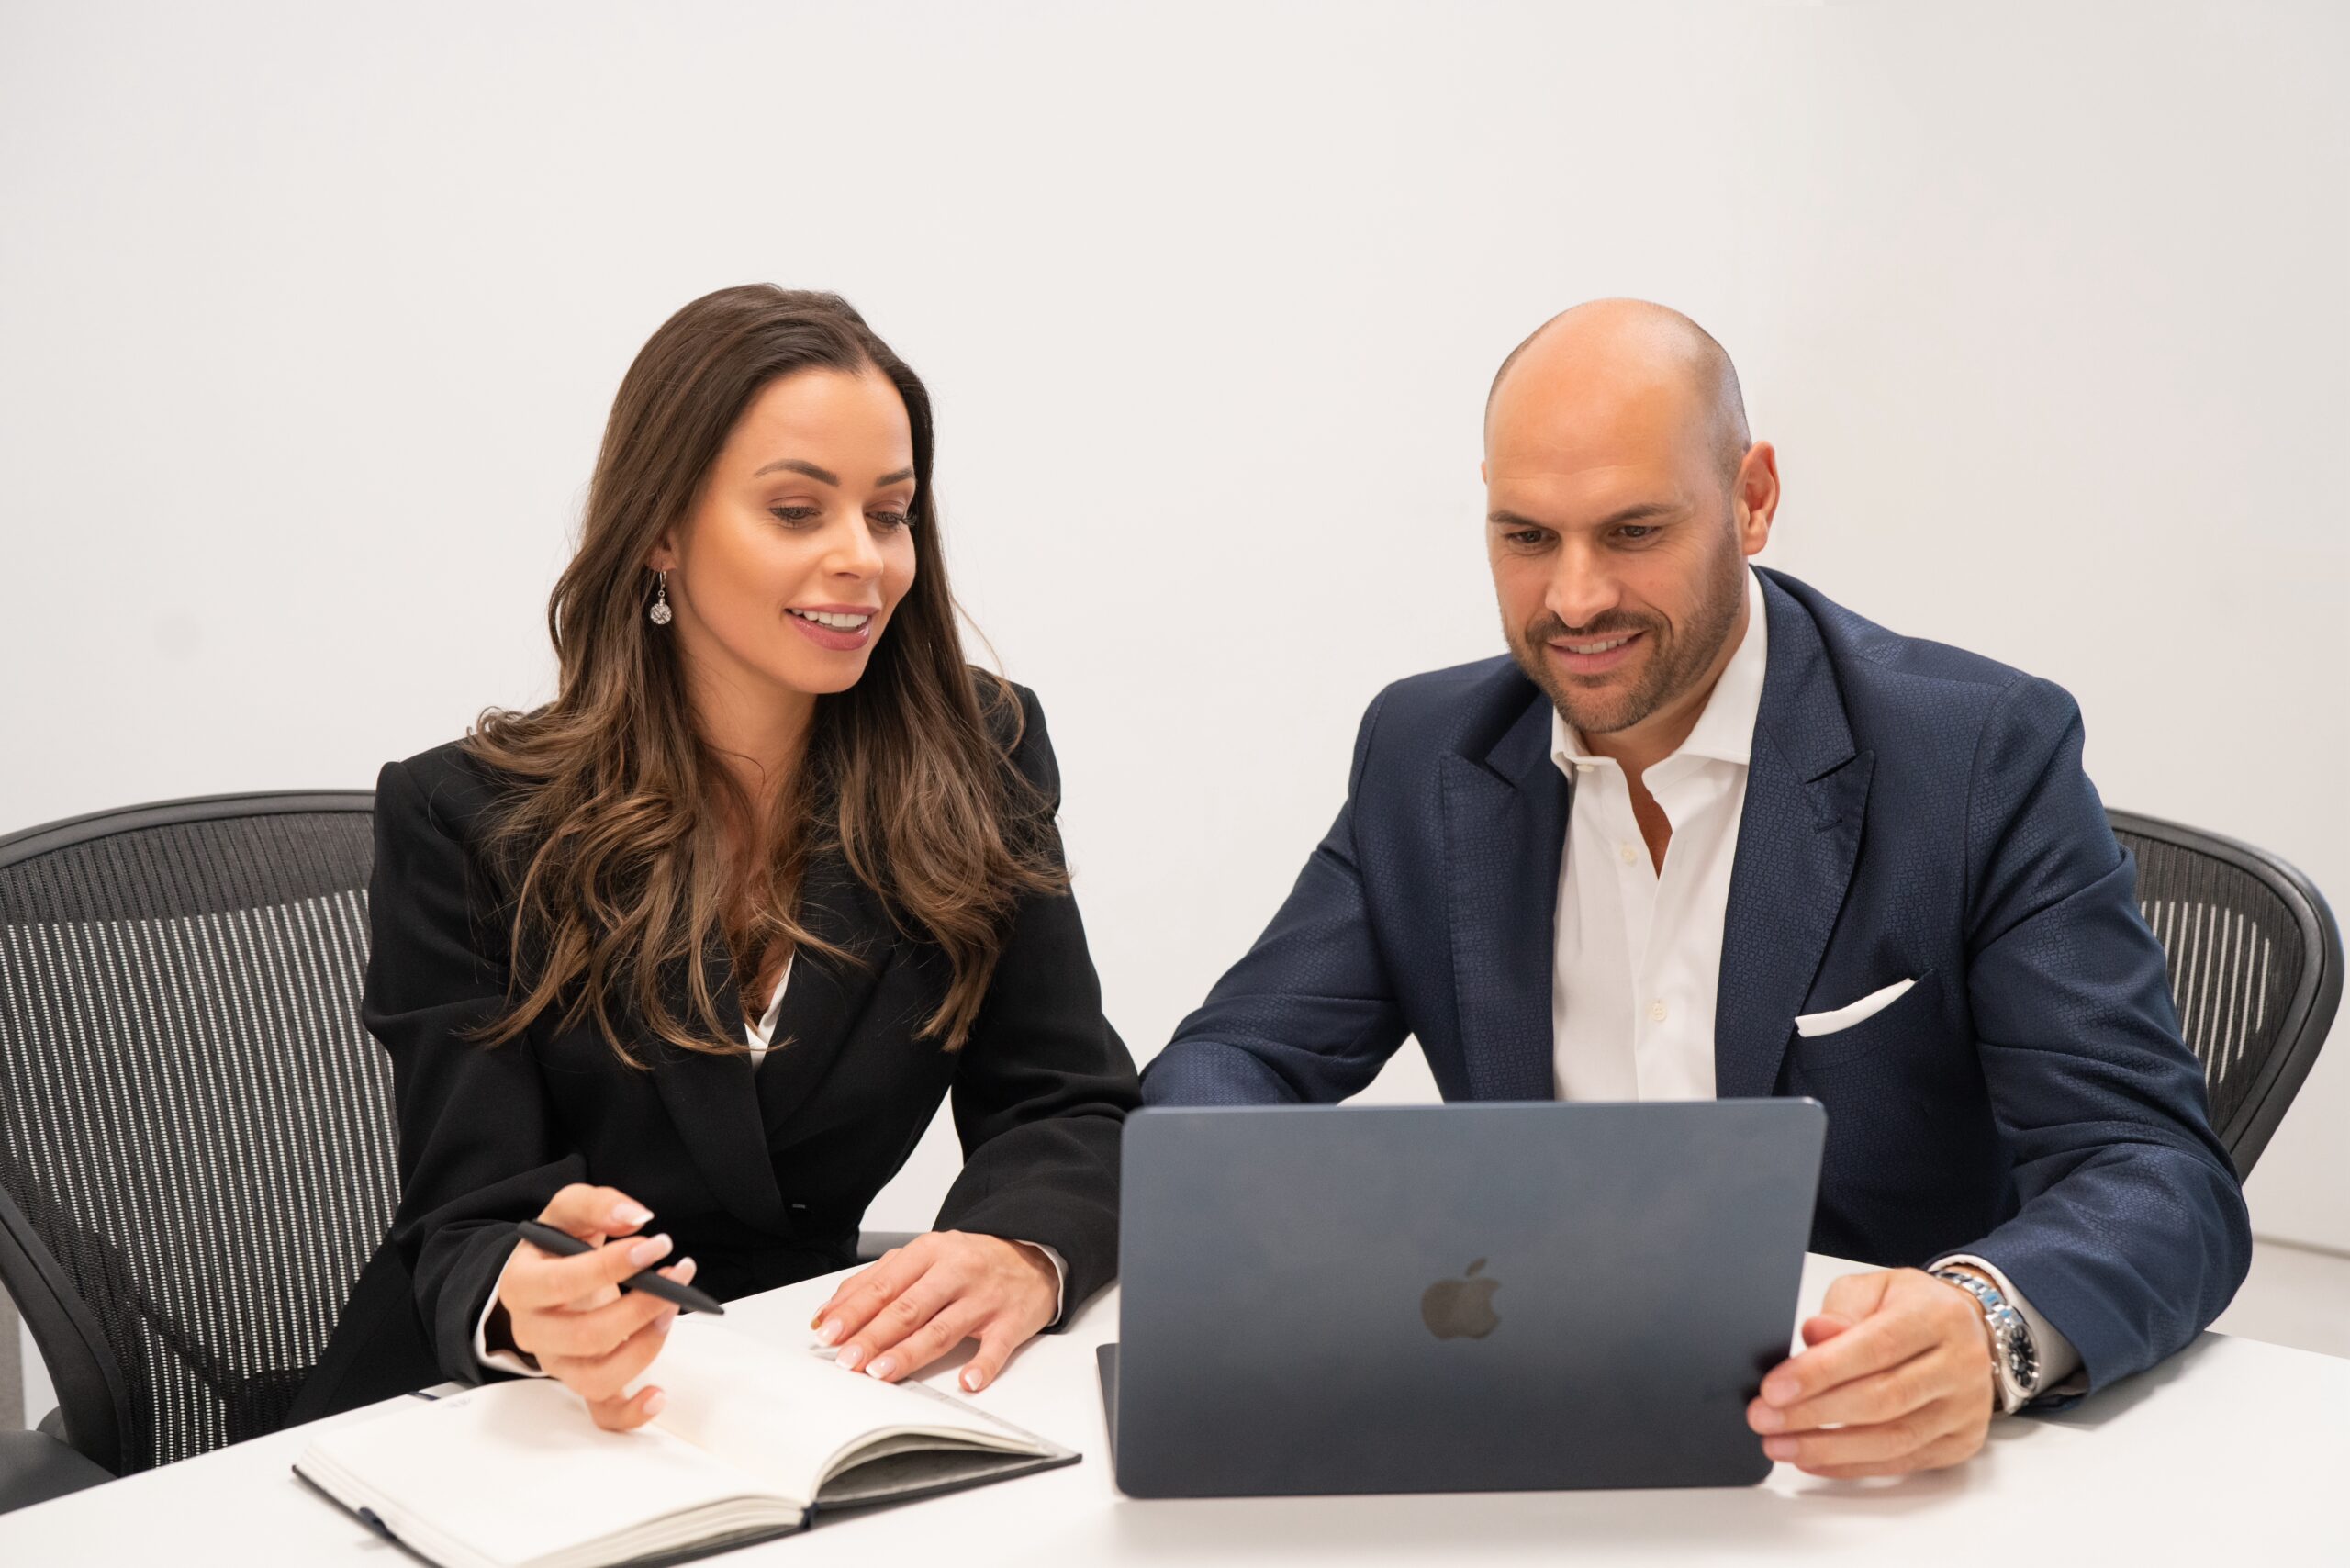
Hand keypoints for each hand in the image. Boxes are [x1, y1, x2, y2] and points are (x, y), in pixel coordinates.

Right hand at [492, 1183, 700, 1431]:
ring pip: (597, 1377)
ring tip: (673, 1312)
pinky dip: (630, 1414)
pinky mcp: (581, 1381)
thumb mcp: (569, 1209)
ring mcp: (557, 1362)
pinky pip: (601, 1413)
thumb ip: (598, 1205)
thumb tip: (635, 1217)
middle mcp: (533, 1331)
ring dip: (645, 1347)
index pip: (565, 1282)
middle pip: (587, 1335)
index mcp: (521, 1286)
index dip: (614, 1265)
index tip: (656, 1244)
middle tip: (676, 1277)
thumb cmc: (558, 1244)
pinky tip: (658, 1395)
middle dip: (641, 1307)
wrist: (547, 1272)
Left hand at [810, 1231, 1057, 1392]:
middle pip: (909, 1307)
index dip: (853, 1312)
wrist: (1033, 1254)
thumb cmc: (971, 1261)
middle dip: (874, 1336)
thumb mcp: (923, 1257)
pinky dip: (983, 1365)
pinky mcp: (1012, 1320)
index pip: (884, 1285)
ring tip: (883, 1372)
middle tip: (848, 1360)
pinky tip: (968, 1381)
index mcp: (930, 1252)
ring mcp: (985, 1297)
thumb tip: (830, 1313)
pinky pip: (997, 1345)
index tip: (828, 1334)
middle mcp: (956, 1271)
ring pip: (942, 1328)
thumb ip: (876, 1280)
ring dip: (910, 1352)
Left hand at [1745, 1266, 1995, 1477]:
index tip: (1774, 1389)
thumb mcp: (1873, 1290)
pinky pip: (1902, 1463)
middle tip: (1765, 1418)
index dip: (1821, 1372)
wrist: (1965, 1329)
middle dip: (1815, 1413)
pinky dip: (1852, 1465)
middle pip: (1883, 1399)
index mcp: (1937, 1317)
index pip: (1875, 1349)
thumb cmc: (1911, 1307)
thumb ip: (1841, 1312)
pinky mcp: (1961, 1441)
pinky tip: (1814, 1459)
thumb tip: (1814, 1335)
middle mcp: (1961, 1364)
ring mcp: (1966, 1408)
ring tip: (1780, 1444)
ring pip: (1893, 1440)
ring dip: (1828, 1448)